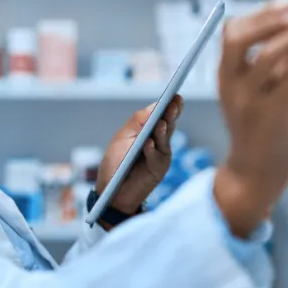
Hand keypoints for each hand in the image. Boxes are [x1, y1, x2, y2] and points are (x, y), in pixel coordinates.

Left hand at [94, 95, 183, 224]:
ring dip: (163, 130)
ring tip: (162, 121)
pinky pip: (156, 157)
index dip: (168, 105)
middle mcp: (157, 141)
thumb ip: (137, 122)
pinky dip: (151, 149)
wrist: (112, 192)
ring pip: (164, 139)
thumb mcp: (122, 138)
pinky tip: (149, 142)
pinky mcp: (159, 169)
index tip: (174, 95)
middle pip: (167, 124)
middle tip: (175, 103)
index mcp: (147, 130)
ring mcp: (160, 155)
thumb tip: (155, 105)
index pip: (160, 115)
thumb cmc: (115, 163)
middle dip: (171, 114)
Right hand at [213, 1, 287, 237]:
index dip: (258, 15)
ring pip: (269, 54)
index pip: (230, 32)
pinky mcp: (274, 112)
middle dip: (268, 19)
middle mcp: (232, 84)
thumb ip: (268, 62)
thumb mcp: (255, 91)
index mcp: (224, 76)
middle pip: (239, 38)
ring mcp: (251, 99)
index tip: (286, 6)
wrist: (257, 172)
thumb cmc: (261, 128)